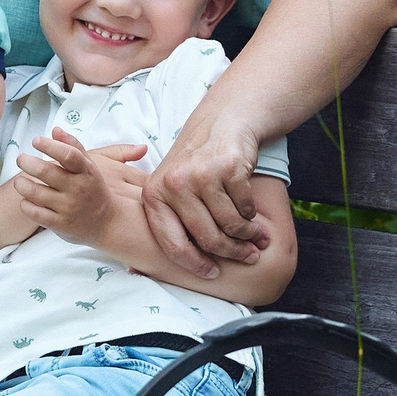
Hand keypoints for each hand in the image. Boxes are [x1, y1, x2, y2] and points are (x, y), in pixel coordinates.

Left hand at [13, 134, 150, 251]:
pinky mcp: (59, 223)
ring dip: (21, 183)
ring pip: (35, 192)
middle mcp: (77, 189)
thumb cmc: (93, 189)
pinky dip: (25, 204)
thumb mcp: (89, 166)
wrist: (107, 221)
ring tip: (20, 180)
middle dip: (27, 162)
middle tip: (21, 158)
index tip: (36, 140)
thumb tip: (55, 130)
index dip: (50, 146)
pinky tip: (26, 199)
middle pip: (46, 172)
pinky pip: (34, 212)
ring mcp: (68, 207)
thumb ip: (73, 146)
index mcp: (85, 172)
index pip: (68, 155)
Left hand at [141, 110, 268, 275]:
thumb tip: (139, 269)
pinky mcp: (228, 168)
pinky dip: (252, 214)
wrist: (221, 122)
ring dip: (248, 235)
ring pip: (230, 225)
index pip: (172, 243)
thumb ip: (164, 221)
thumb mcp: (169, 187)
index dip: (194, 265)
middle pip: (207, 237)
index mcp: (154, 194)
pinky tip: (252, 212)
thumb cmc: (194, 163)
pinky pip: (245, 207)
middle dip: (232, 252)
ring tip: (258, 238)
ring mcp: (201, 175)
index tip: (212, 273)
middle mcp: (174, 184)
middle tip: (248, 257)